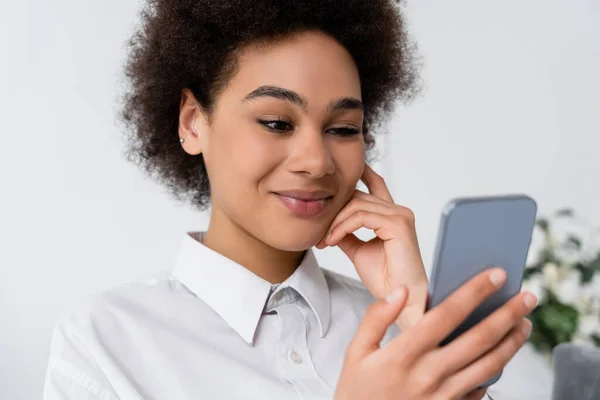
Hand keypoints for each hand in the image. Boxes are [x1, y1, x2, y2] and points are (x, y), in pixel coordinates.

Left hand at [316, 163, 427, 327]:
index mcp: (392, 216)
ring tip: (325, 240)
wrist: (399, 299)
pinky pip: (360, 217)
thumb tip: (330, 223)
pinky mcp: (398, 225)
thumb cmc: (385, 279)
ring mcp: (400, 216)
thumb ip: (347, 233)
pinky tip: (333, 240)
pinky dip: (342, 227)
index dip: (360, 174)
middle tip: (320, 234)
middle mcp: (399, 211)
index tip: (336, 174)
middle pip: (358, 196)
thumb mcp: (359, 250)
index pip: (375, 184)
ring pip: (357, 205)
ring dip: (335, 222)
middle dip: (335, 212)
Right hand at [334, 268, 536, 399]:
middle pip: (479, 338)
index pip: (447, 314)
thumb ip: (376, 318)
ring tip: (524, 323)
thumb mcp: (355, 352)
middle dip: (508, 314)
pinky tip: (503, 355)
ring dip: (511, 342)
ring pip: (489, 365)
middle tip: (527, 296)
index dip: (474, 292)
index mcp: (404, 353)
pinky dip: (498, 371)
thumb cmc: (357, 392)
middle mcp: (429, 374)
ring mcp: (444, 395)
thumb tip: (400, 291)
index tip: (495, 275)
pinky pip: (481, 389)